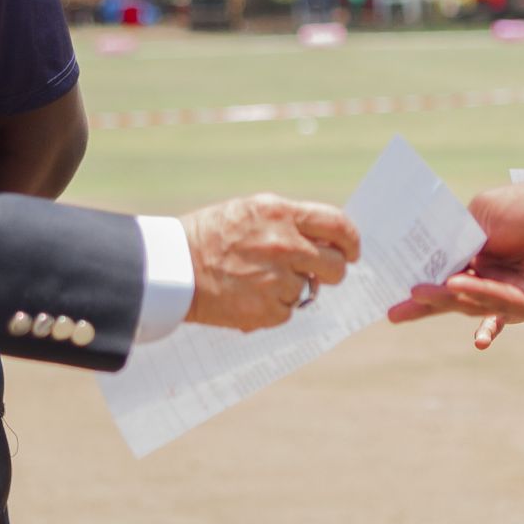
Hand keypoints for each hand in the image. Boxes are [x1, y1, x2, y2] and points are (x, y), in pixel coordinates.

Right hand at [180, 195, 358, 331]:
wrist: (172, 268)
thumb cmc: (208, 236)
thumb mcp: (250, 212)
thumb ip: (288, 222)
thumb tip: (325, 238)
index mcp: (280, 214)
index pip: (337, 225)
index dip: (351, 240)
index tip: (352, 250)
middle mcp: (284, 245)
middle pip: (335, 265)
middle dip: (331, 272)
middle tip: (318, 274)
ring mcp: (277, 279)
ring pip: (308, 290)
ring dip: (291, 289)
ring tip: (258, 280)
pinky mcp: (268, 309)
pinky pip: (287, 311)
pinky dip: (273, 308)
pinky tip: (248, 296)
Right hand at [386, 182, 523, 329]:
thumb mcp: (479, 214)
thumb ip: (456, 237)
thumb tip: (437, 259)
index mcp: (478, 252)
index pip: (443, 270)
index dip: (421, 278)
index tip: (395, 285)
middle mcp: (491, 274)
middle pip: (452, 294)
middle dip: (423, 304)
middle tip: (394, 312)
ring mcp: (509, 291)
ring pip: (471, 301)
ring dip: (446, 298)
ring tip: (421, 292)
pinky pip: (501, 306)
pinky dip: (482, 302)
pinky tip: (467, 312)